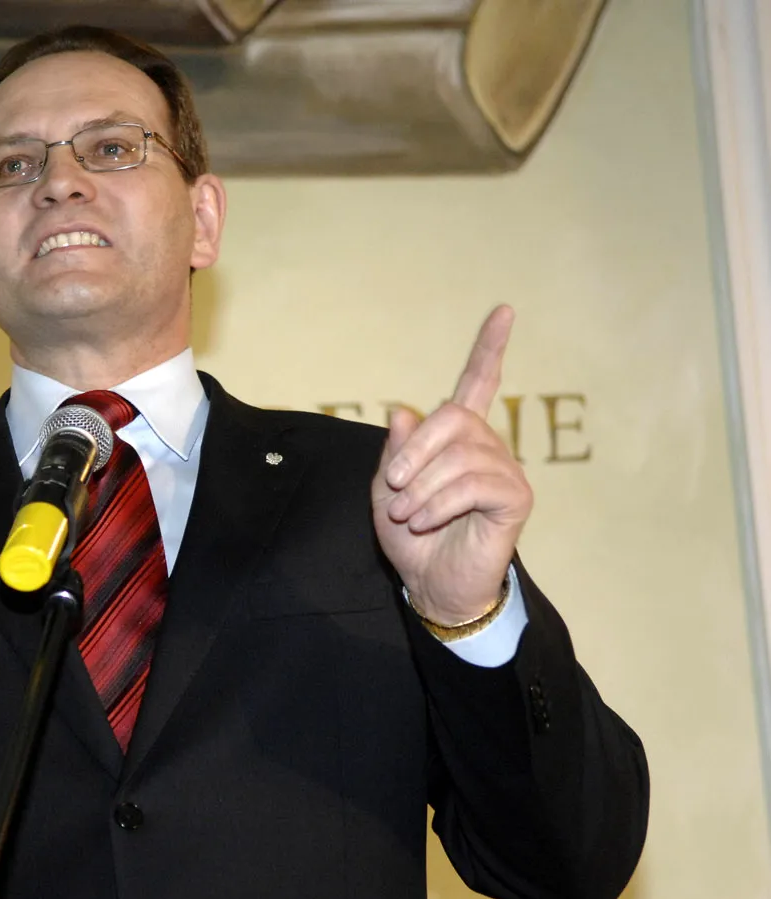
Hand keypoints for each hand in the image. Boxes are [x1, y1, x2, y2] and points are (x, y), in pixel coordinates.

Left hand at [371, 306, 532, 624]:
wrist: (432, 584)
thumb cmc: (410, 537)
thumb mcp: (386, 489)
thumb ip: (396, 451)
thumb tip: (403, 411)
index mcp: (458, 438)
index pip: (478, 383)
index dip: (490, 348)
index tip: (505, 311)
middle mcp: (488, 445)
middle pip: (453, 417)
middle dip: (414, 452)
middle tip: (393, 490)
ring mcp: (504, 470)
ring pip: (459, 454)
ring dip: (421, 487)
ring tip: (407, 515)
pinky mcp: (514, 498)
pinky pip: (472, 484)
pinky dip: (437, 504)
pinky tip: (425, 523)